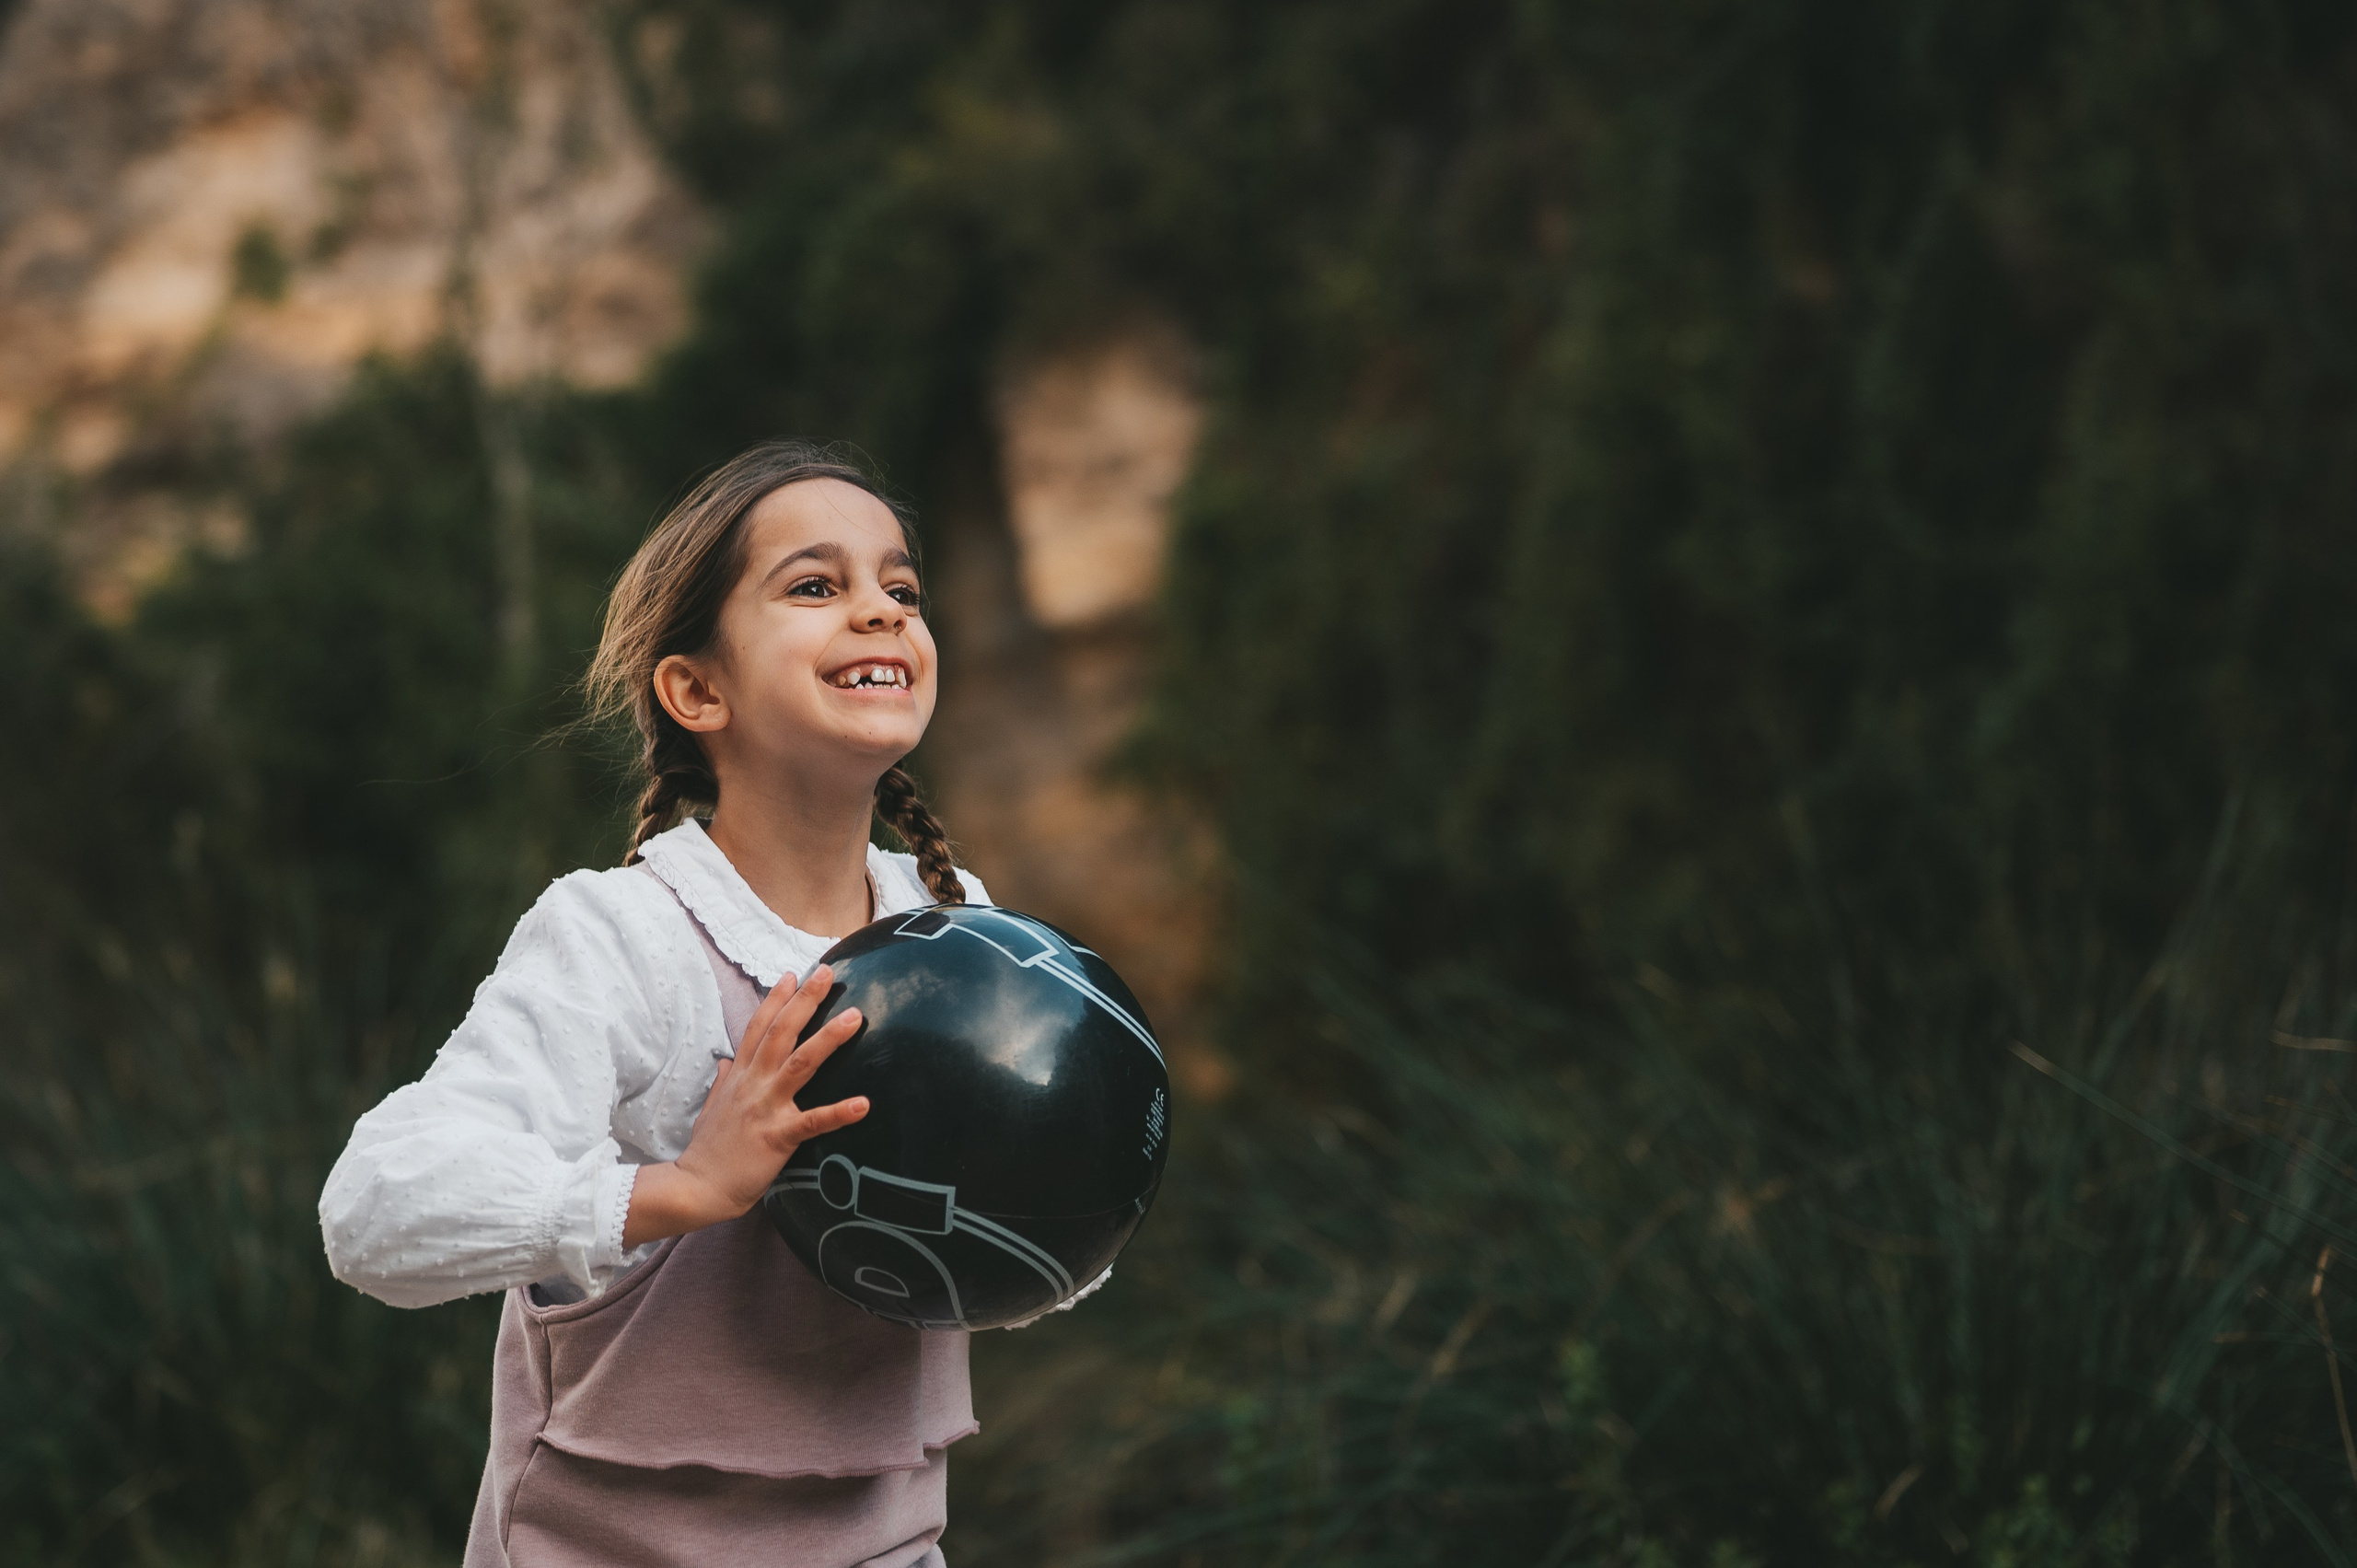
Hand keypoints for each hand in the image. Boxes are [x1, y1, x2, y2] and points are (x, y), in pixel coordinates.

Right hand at [623, 964, 869, 1246]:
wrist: (696, 1187)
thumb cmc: (708, 1150)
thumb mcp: (711, 1108)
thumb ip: (722, 1082)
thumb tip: (725, 1061)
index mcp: (739, 1076)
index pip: (758, 1028)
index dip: (776, 999)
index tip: (792, 974)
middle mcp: (753, 1084)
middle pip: (780, 1032)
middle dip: (805, 1000)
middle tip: (828, 973)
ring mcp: (765, 1108)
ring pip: (800, 1064)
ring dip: (828, 1039)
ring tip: (855, 1017)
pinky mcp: (777, 1137)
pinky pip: (812, 1122)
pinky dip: (838, 1112)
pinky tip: (863, 1103)